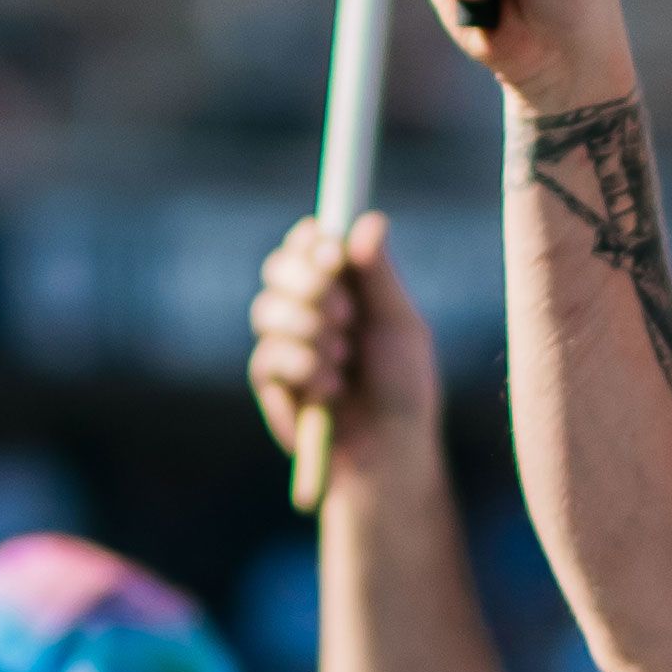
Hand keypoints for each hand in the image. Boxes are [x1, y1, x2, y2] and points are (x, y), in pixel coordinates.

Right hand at [249, 211, 441, 470]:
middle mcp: (307, 307)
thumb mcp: (401, 326)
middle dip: (308, 284)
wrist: (391, 452)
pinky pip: (268, 357)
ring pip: (267, 309)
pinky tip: (332, 389)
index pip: (309, 244)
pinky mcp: (271, 381)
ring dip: (310, 330)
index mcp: (340, 286)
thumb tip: (369, 219)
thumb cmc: (404, 389)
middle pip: (278, 268)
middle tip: (346, 312)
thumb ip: (380, 276)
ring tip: (346, 358)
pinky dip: (305, 368)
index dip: (312, 241)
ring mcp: (285, 343)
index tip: (331, 252)